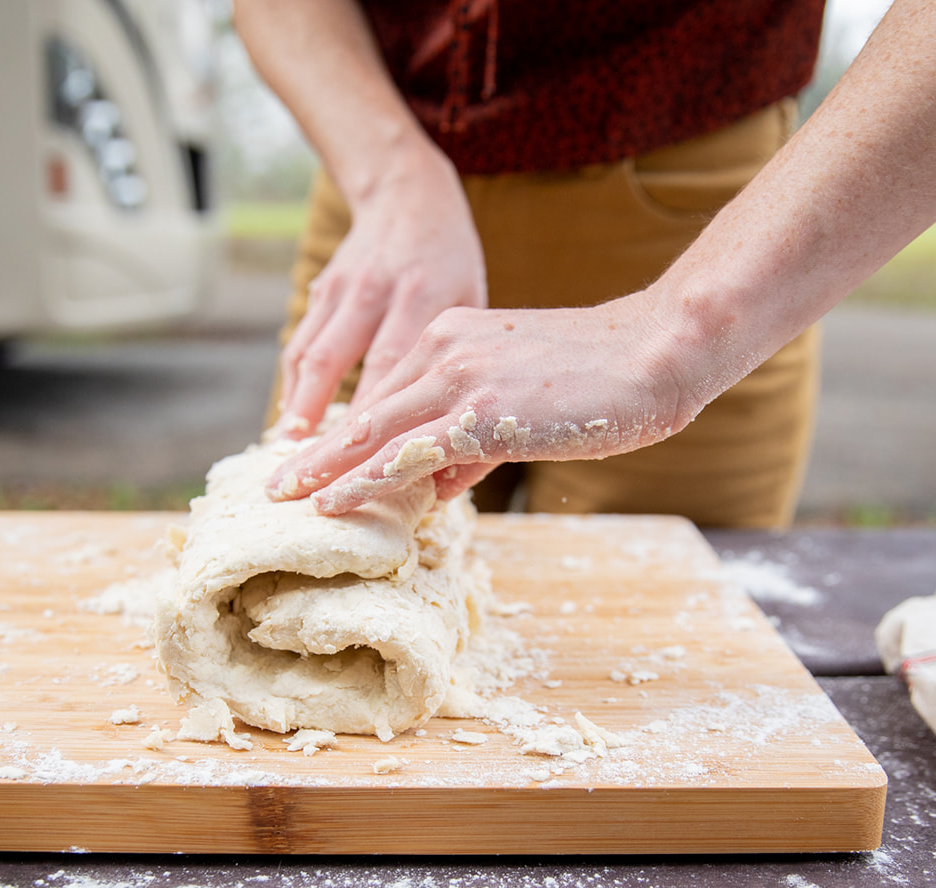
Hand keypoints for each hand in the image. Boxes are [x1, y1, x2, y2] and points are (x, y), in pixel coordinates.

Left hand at [268, 291, 706, 514]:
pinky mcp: (482, 410)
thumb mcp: (522, 403)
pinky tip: (336, 503)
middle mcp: (445, 346)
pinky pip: (409, 452)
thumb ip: (473, 438)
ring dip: (326, 470)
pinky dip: (366, 480)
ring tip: (289, 499)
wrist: (657, 349)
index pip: (388, 391)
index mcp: (453, 335)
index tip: (315, 458)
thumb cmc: (603, 379)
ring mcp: (461, 376)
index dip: (349, 432)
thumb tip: (438, 481)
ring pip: (375, 431)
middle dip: (318, 452)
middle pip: (366, 409)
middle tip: (278, 484)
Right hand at [275, 150, 487, 437]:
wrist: (407, 194)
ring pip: (311, 353)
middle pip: (339, 363)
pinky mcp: (322, 290)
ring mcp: (343, 289)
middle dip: (320, 419)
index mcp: (423, 295)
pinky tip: (293, 419)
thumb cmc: (452, 262)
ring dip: (297, 404)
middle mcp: (377, 291)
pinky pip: (302, 343)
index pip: (389, 365)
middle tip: (307, 469)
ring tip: (289, 452)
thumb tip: (456, 443)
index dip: (370, 416)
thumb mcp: (472, 303)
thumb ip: (461, 364)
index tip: (360, 464)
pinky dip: (295, 384)